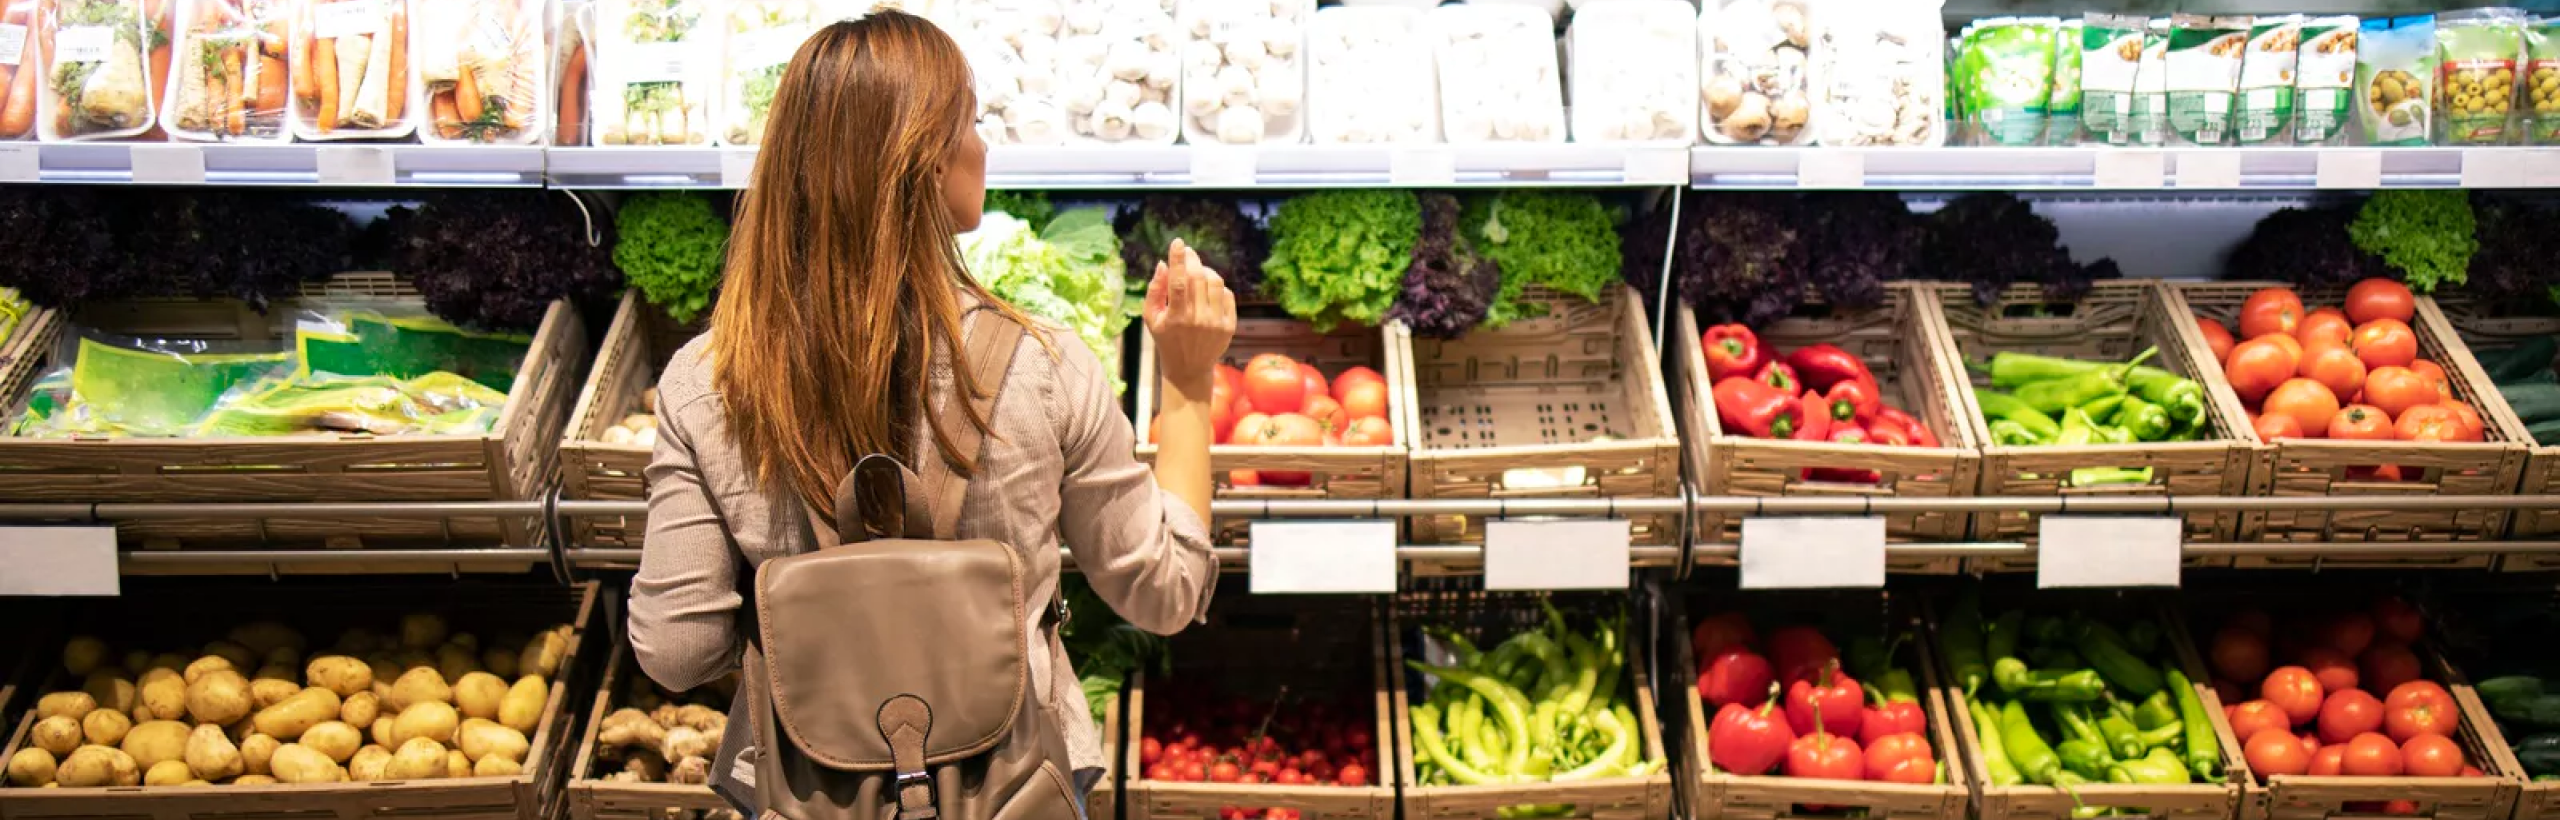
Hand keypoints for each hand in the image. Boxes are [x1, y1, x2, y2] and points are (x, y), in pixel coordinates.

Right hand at [1144, 238, 1234, 396]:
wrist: (1189, 369)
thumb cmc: (1166, 339)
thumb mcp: (1151, 318)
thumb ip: (1154, 290)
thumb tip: (1164, 263)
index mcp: (1175, 318)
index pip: (1178, 282)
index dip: (1178, 259)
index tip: (1178, 242)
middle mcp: (1197, 320)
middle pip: (1198, 277)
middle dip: (1192, 259)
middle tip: (1188, 252)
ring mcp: (1216, 323)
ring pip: (1215, 282)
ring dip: (1206, 270)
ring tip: (1198, 271)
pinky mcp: (1229, 325)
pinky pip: (1227, 294)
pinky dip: (1218, 286)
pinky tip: (1208, 289)